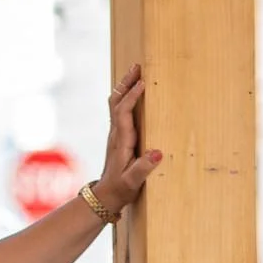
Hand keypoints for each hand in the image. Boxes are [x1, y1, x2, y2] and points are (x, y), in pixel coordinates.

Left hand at [95, 63, 161, 215]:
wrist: (105, 196)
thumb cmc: (120, 190)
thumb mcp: (132, 182)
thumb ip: (143, 168)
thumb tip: (157, 153)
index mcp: (121, 141)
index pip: (124, 112)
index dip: (132, 97)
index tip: (143, 83)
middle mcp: (116, 134)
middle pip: (117, 102)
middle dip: (126, 83)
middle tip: (137, 66)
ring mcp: (116, 134)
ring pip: (117, 104)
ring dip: (125, 87)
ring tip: (135, 71)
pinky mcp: (119, 137)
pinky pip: (120, 111)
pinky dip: (126, 97)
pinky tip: (132, 90)